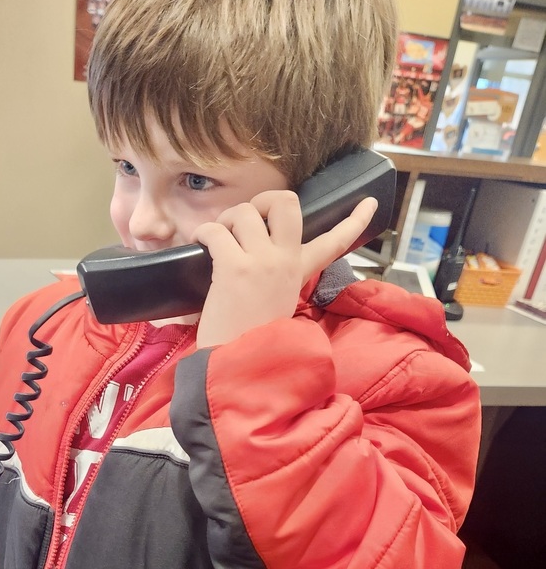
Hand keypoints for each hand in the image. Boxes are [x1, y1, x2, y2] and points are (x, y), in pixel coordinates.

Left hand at [195, 191, 377, 348]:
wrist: (240, 368)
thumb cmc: (250, 340)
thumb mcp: (279, 306)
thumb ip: (278, 281)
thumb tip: (253, 260)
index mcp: (299, 274)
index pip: (335, 243)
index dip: (354, 221)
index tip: (369, 203)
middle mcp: (286, 262)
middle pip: (286, 203)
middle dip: (264, 199)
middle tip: (247, 216)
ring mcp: (262, 262)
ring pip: (245, 212)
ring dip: (225, 219)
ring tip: (217, 239)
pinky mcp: (233, 267)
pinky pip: (216, 231)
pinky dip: (203, 232)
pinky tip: (199, 243)